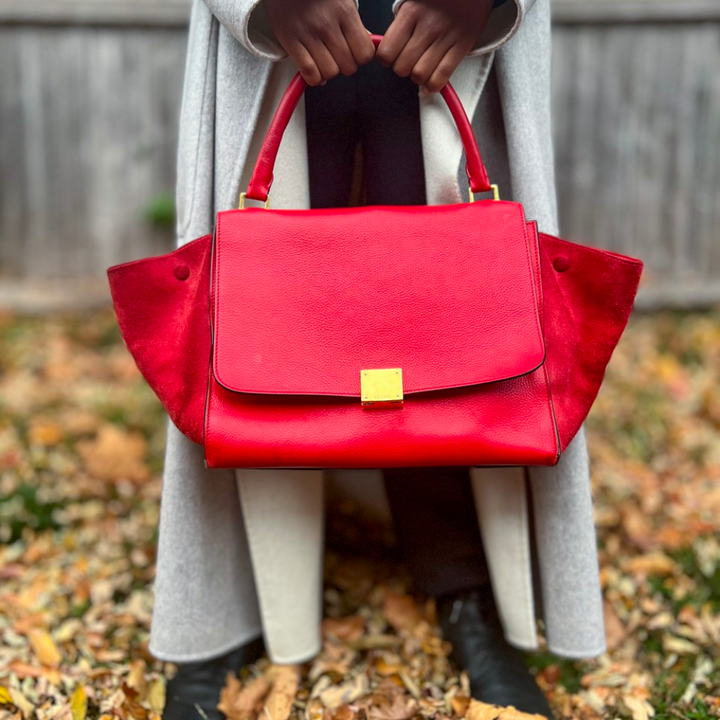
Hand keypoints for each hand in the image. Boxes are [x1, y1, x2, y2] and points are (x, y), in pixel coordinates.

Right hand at [263, 0, 375, 85]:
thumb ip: (354, 22)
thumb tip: (366, 42)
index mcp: (345, 12)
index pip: (364, 53)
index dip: (361, 58)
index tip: (356, 53)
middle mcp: (327, 25)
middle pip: (348, 67)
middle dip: (345, 65)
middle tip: (338, 56)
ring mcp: (308, 34)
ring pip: (330, 73)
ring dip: (328, 72)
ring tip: (324, 60)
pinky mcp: (289, 40)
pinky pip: (309, 72)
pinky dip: (313, 77)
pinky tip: (313, 70)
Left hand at [377, 0, 493, 93]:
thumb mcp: (414, 1)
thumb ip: (401, 25)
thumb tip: (388, 51)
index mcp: (410, 12)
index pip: (386, 53)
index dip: (387, 59)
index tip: (392, 56)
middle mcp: (427, 26)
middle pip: (402, 68)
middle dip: (403, 68)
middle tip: (409, 61)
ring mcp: (446, 37)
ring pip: (420, 75)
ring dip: (418, 76)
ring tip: (422, 66)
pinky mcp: (463, 45)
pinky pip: (442, 76)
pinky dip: (433, 85)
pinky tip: (431, 82)